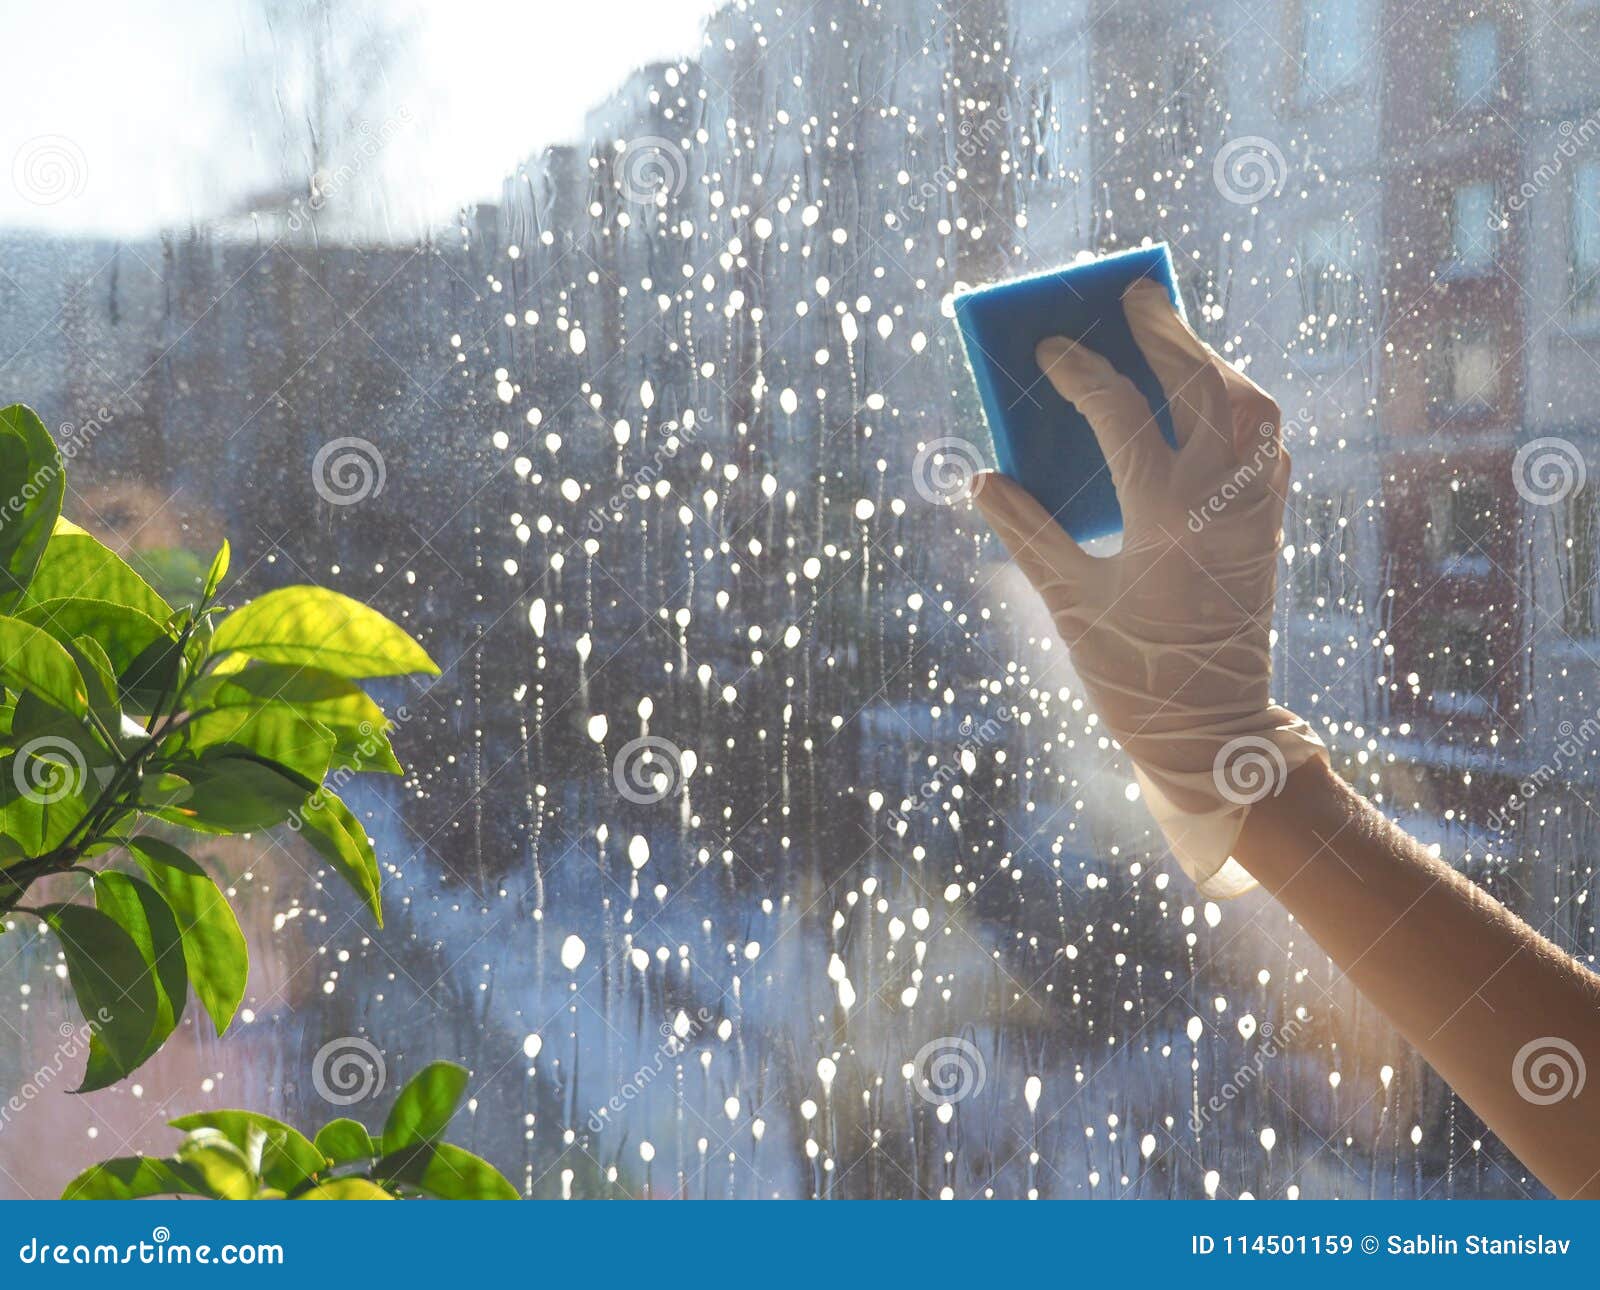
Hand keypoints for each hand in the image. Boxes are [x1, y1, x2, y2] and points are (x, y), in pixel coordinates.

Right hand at [968, 279, 1324, 895]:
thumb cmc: (1131, 674)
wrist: (1212, 730)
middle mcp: (1222, 500)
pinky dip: (1239, 407)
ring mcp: (1255, 510)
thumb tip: (983, 479)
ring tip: (1174, 338)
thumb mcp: (1067, 602)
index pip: (1120, 413)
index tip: (1048, 350)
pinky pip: (1267, 443)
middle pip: (1203, 385)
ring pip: (1251, 406)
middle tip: (1134, 294)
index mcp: (1165, 515)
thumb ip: (1026, 533)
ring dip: (1213, 361)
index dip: (1079, 372)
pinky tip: (1210, 404)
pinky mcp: (1269, 526)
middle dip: (1166, 332)